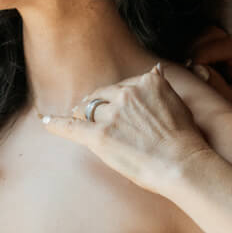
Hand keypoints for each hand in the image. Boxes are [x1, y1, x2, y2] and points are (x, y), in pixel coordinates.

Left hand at [41, 65, 212, 196]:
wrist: (184, 164)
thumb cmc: (186, 139)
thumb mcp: (178, 102)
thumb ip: (161, 86)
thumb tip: (156, 69)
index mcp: (147, 82)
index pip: (122, 86)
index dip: (115, 98)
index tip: (113, 105)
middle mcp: (128, 93)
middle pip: (103, 94)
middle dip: (97, 105)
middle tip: (94, 115)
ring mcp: (112, 114)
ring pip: (88, 109)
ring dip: (83, 114)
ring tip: (78, 119)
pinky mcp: (100, 135)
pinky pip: (71, 126)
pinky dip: (56, 124)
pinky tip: (45, 122)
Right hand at [188, 27, 231, 120]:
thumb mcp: (226, 107)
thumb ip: (213, 85)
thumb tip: (195, 66)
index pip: (225, 45)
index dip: (205, 52)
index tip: (190, 66)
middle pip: (215, 35)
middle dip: (196, 48)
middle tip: (184, 65)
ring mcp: (229, 58)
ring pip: (205, 37)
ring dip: (191, 49)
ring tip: (183, 68)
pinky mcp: (215, 61)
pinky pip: (198, 47)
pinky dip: (189, 54)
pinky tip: (183, 68)